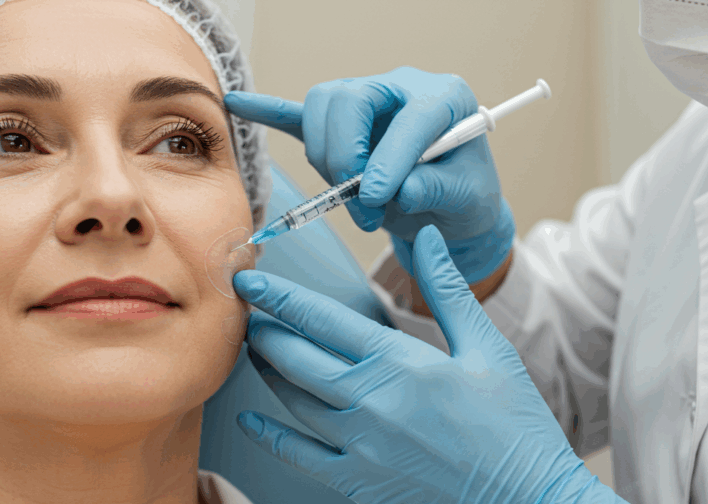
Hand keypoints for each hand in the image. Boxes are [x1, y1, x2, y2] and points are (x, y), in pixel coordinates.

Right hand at [225, 67, 514, 283]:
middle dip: (347, 155)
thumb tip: (397, 190)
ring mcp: (367, 104)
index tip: (378, 194)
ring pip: (323, 110)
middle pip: (351, 99)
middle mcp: (400, 90)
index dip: (391, 155)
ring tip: (353, 203)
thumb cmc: (464, 197)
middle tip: (363, 204)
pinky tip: (240, 103)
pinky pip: (299, 115)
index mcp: (443, 98)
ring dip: (327, 159)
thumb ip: (436, 191)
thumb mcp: (467, 199)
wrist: (451, 208)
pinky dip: (270, 112)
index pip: (412, 114)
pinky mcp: (342, 129)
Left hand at [232, 225, 678, 503]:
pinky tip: (252, 419)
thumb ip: (448, 290)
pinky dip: (269, 434)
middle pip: (295, 357)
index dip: (279, 297)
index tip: (250, 280)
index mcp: (401, 363)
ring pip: (292, 400)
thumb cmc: (515, 427)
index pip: (321, 319)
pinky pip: (298, 455)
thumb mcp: (488, 349)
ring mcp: (360, 447)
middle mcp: (371, 403)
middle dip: (264, 330)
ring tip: (256, 351)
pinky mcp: (358, 485)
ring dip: (267, 372)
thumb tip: (427, 237)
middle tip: (247, 313)